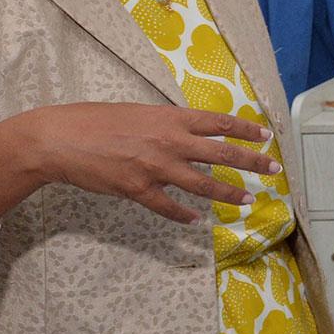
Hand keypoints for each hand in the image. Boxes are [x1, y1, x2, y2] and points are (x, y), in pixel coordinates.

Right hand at [23, 102, 277, 224]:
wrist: (59, 138)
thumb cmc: (94, 121)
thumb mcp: (137, 113)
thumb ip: (164, 124)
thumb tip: (185, 133)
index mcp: (169, 118)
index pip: (218, 122)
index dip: (245, 130)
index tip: (266, 136)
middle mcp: (168, 141)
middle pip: (221, 153)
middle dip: (252, 162)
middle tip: (274, 169)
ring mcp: (155, 167)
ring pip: (202, 184)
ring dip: (228, 194)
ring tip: (247, 200)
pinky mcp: (138, 189)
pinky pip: (168, 207)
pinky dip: (183, 215)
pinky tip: (195, 221)